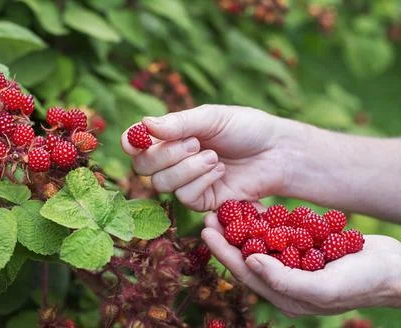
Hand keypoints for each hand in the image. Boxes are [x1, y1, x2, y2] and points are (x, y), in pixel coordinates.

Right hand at [121, 105, 297, 210]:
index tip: (137, 140)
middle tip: (194, 143)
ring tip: (213, 156)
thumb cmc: (244, 128)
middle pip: (143, 167)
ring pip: (162, 184)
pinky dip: (201, 181)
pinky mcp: (201, 201)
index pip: (136, 143)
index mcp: (170, 136)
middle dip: (165, 156)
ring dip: (187, 169)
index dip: (131, 143)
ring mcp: (185, 182)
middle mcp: (172, 160)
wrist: (276, 151)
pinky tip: (219, 170)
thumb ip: (179, 123)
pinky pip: (185, 197)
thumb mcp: (211, 117)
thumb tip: (144, 124)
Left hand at [202, 212, 400, 315]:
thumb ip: (285, 280)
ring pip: (260, 243)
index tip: (205, 231)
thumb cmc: (363, 282)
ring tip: (223, 208)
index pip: (246, 272)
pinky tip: (250, 207)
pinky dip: (264, 221)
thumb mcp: (324, 287)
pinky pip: (278, 233)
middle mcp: (284, 280)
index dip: (224, 251)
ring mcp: (293, 263)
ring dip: (241, 226)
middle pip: (247, 256)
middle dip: (226, 237)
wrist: (394, 269)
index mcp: (284, 295)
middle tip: (208, 216)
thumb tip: (250, 262)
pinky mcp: (303, 248)